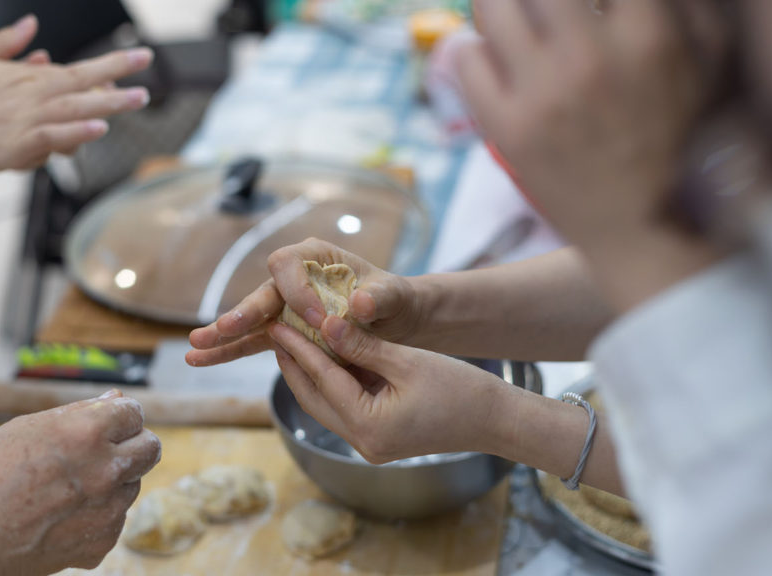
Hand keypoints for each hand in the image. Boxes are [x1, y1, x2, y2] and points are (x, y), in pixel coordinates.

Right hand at [0, 15, 152, 172]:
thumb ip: (9, 43)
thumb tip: (32, 24)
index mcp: (29, 77)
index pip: (82, 69)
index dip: (114, 63)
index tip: (142, 57)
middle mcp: (33, 95)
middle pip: (85, 86)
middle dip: (120, 81)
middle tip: (149, 80)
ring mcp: (26, 118)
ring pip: (75, 108)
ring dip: (109, 103)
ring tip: (137, 99)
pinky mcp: (17, 144)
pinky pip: (53, 136)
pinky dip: (76, 131)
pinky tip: (97, 127)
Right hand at [0, 390, 160, 574]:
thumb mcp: (26, 428)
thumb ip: (79, 413)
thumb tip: (116, 398)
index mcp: (87, 432)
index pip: (134, 412)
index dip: (120, 415)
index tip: (109, 422)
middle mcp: (106, 470)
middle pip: (151, 448)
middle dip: (134, 444)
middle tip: (105, 450)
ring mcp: (108, 509)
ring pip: (132, 485)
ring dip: (113, 481)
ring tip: (68, 488)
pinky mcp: (103, 541)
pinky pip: (116, 519)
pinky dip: (98, 516)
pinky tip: (63, 516)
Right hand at [187, 238, 421, 366]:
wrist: (396, 322)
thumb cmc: (394, 300)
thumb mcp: (394, 296)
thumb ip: (380, 297)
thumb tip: (359, 303)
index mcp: (315, 257)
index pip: (290, 265)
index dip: (298, 292)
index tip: (319, 321)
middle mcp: (293, 278)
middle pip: (262, 291)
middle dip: (245, 311)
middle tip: (230, 327)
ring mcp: (284, 306)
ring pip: (250, 320)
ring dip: (224, 335)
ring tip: (196, 348)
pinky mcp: (282, 331)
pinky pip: (252, 341)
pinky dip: (230, 351)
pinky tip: (201, 360)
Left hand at [267, 317, 511, 463]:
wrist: (495, 421)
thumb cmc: (460, 389)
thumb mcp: (407, 361)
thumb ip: (362, 345)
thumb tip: (324, 324)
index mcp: (369, 427)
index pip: (322, 380)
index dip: (298, 348)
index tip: (278, 323)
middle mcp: (362, 443)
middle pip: (314, 399)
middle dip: (294, 364)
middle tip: (276, 330)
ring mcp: (369, 444)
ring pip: (326, 404)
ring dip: (310, 373)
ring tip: (293, 340)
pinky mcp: (377, 439)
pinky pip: (344, 408)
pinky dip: (332, 382)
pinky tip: (325, 356)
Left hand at [459, 0, 726, 309]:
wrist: (644, 227)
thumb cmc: (681, 139)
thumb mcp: (709, 59)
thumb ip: (680, 2)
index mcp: (648, 36)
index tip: (586, 2)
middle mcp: (589, 59)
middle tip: (542, 7)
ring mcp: (542, 95)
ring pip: (492, 6)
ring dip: (499, 4)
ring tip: (513, 15)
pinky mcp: (506, 128)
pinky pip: (466, 58)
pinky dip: (475, 47)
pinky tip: (493, 54)